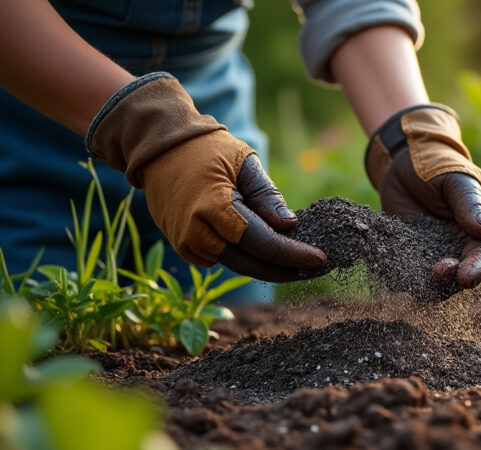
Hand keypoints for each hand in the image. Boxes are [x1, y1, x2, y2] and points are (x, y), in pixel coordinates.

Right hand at [87, 73, 326, 281]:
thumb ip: (267, 195)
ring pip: (237, 265)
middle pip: (251, 263)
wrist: (159, 148)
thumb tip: (290, 226)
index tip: (321, 260)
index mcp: (214, 207)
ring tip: (300, 265)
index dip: (293, 255)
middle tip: (317, 269)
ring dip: (269, 267)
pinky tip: (270, 255)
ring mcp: (186, 242)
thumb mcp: (244, 162)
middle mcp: (197, 231)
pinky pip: (221, 260)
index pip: (262, 243)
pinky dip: (246, 259)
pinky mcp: (183, 245)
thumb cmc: (207, 148)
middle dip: (287, 269)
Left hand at [365, 104, 480, 287]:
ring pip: (434, 282)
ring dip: (425, 285)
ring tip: (414, 277)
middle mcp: (460, 246)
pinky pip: (407, 274)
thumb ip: (469, 204)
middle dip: (450, 280)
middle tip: (437, 272)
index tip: (466, 279)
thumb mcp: (457, 180)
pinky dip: (400, 278)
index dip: (478, 268)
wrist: (405, 162)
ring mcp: (434, 253)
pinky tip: (391, 273)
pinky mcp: (410, 254)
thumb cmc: (439, 166)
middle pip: (460, 275)